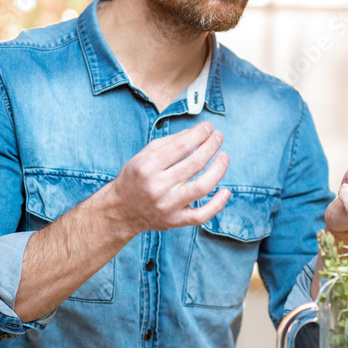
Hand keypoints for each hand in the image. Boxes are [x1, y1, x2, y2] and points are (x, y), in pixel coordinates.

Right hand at [109, 121, 229, 234]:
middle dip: (211, 146)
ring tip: (224, 156)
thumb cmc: (135, 178)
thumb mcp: (144, 155)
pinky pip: (202, 216)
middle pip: (195, 164)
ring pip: (202, 187)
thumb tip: (196, 132)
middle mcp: (158, 186)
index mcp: (148, 166)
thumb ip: (169, 142)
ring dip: (219, 170)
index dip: (199, 134)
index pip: (181, 146)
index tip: (209, 127)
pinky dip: (217, 204)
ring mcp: (168, 205)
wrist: (121, 210)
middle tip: (219, 137)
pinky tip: (226, 191)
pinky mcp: (175, 220)